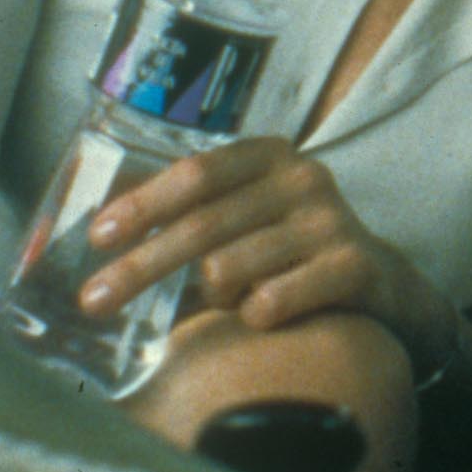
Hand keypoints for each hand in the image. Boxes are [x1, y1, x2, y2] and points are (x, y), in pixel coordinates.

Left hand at [81, 138, 455, 374]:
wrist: (377, 281)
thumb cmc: (287, 249)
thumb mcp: (245, 216)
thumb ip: (191, 218)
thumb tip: (104, 243)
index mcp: (268, 156)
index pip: (196, 173)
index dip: (143, 203)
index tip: (98, 237)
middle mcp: (303, 179)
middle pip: (201, 226)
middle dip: (139, 267)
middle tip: (94, 301)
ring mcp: (331, 221)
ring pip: (227, 269)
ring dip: (210, 297)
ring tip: (225, 301)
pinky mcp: (353, 265)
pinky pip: (270, 301)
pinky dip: (251, 314)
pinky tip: (260, 315)